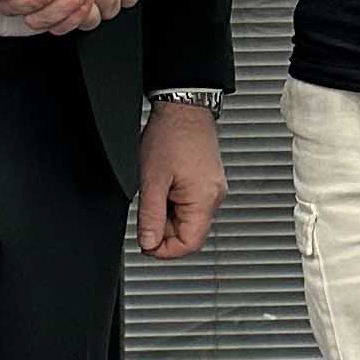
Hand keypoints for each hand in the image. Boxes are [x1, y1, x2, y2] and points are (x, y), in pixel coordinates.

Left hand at [137, 100, 225, 260]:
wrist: (183, 109)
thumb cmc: (171, 136)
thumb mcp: (152, 180)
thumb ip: (151, 215)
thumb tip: (149, 242)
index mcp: (204, 199)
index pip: (189, 244)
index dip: (165, 250)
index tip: (146, 244)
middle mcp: (214, 197)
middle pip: (189, 234)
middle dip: (164, 232)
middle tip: (145, 214)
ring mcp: (212, 190)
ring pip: (188, 220)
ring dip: (167, 217)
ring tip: (155, 193)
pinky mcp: (207, 182)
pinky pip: (190, 205)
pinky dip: (173, 204)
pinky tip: (163, 187)